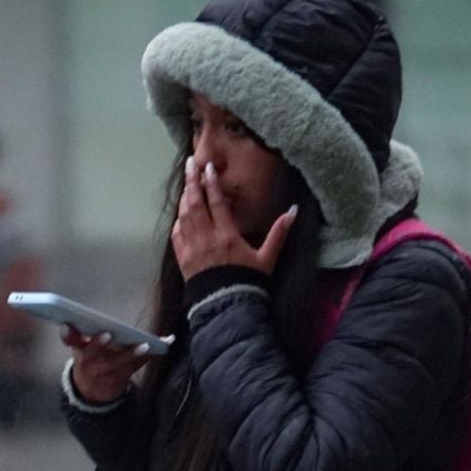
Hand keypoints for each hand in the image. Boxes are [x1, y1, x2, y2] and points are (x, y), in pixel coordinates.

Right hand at [62, 325, 163, 402]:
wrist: (91, 394)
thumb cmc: (90, 362)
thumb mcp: (81, 350)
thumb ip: (80, 336)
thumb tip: (80, 316)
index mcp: (79, 349)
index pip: (70, 340)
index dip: (67, 334)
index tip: (67, 325)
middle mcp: (89, 361)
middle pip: (92, 352)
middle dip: (98, 343)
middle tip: (107, 335)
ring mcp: (105, 372)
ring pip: (118, 362)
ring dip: (131, 353)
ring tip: (145, 345)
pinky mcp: (120, 378)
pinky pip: (136, 366)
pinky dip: (150, 355)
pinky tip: (164, 344)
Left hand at [171, 157, 297, 280]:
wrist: (228, 306)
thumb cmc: (249, 281)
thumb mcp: (267, 258)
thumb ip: (279, 233)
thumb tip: (293, 210)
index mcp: (227, 236)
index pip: (216, 203)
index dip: (211, 183)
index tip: (208, 167)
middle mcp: (207, 239)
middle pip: (195, 204)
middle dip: (192, 182)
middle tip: (190, 164)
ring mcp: (192, 249)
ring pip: (184, 217)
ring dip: (184, 198)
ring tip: (186, 183)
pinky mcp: (183, 259)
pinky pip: (177, 235)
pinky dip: (178, 221)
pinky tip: (180, 214)